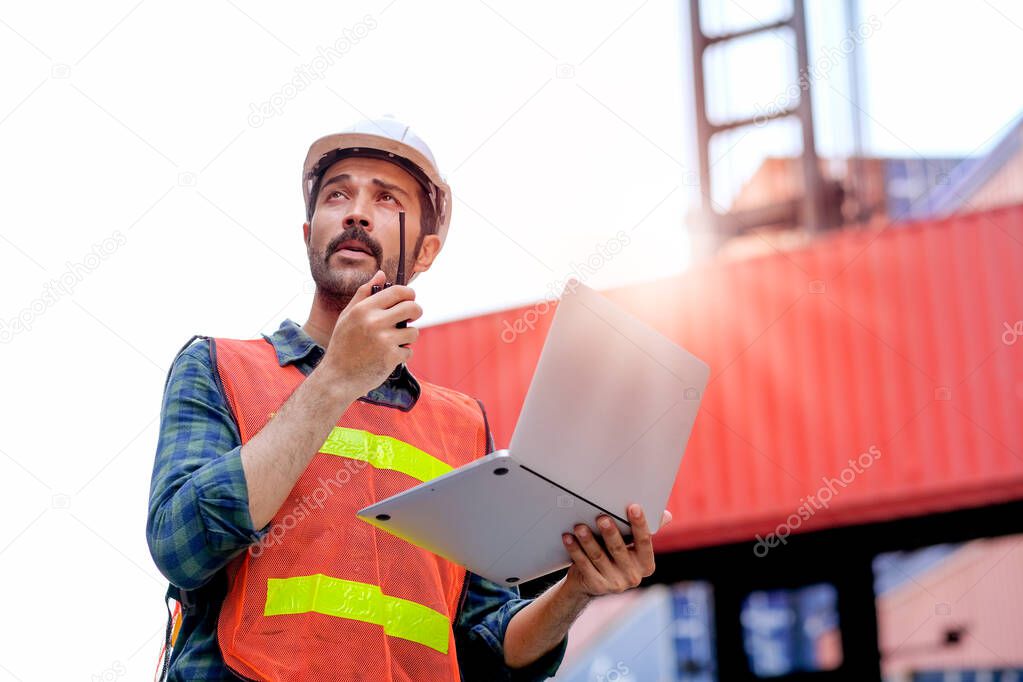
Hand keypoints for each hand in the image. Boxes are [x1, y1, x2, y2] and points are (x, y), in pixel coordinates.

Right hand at [320, 270, 422, 396]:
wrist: (338, 377)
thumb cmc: (343, 345)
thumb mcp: (347, 316)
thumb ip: (364, 293)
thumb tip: (381, 274)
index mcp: (364, 309)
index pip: (398, 291)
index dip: (409, 293)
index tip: (410, 298)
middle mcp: (375, 322)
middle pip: (413, 308)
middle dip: (416, 312)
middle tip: (411, 318)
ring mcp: (384, 340)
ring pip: (414, 332)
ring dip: (408, 337)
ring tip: (394, 342)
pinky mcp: (391, 357)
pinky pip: (408, 351)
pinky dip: (402, 355)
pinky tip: (388, 358)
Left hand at [561, 505, 672, 597]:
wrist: (593, 583)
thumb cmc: (615, 555)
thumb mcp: (631, 546)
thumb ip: (644, 531)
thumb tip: (667, 515)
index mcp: (646, 564)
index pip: (645, 541)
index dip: (640, 524)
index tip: (633, 506)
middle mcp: (633, 576)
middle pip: (619, 549)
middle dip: (610, 532)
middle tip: (601, 517)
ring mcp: (614, 584)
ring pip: (599, 557)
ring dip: (588, 540)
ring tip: (579, 526)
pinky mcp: (596, 587)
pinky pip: (584, 565)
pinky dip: (575, 550)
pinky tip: (568, 537)